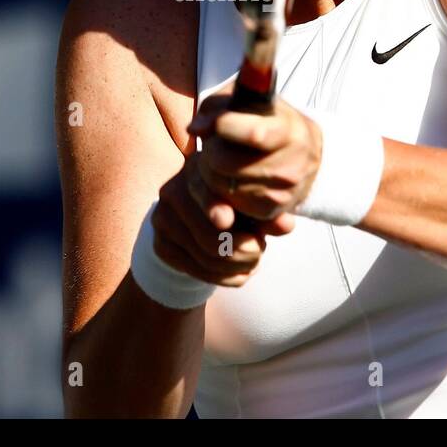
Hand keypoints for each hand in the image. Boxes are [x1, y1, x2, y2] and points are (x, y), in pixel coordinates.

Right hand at [151, 153, 294, 286]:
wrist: (200, 222)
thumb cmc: (237, 205)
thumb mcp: (255, 205)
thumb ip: (270, 213)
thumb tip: (286, 225)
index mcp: (198, 168)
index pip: (203, 189)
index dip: (212, 206)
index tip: (227, 220)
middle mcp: (173, 189)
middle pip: (210, 235)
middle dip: (245, 251)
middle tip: (260, 250)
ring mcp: (163, 219)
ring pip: (206, 257)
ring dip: (239, 266)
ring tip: (254, 260)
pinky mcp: (160, 246)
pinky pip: (197, 271)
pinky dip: (226, 277)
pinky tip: (240, 272)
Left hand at [187, 86, 322, 222]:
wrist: (302, 150)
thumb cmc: (264, 118)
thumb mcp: (243, 100)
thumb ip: (216, 109)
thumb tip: (195, 129)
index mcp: (290, 130)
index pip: (254, 134)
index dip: (223, 126)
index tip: (214, 123)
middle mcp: (293, 164)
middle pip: (226, 162)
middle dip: (210, 151)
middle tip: (215, 143)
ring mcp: (284, 192)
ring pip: (222, 186)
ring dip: (212, 173)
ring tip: (224, 158)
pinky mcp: (272, 211)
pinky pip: (228, 204)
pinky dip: (221, 191)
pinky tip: (232, 177)